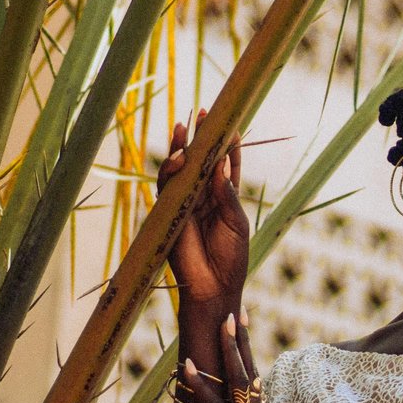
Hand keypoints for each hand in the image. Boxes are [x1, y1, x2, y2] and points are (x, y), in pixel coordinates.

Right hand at [159, 111, 249, 309]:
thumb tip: (221, 164)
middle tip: (204, 113)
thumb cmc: (231, 258)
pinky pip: (167, 188)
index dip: (227, 144)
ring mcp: (184, 204)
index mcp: (224, 198)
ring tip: (186, 129)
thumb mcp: (235, 222)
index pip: (226, 164)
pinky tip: (181, 158)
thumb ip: (226, 194)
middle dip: (202, 138)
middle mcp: (203, 197)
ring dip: (183, 149)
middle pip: (201, 161)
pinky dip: (172, 171)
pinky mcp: (169, 214)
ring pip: (180, 170)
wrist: (213, 289)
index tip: (231, 123)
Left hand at [181, 315, 288, 402]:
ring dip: (228, 348)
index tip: (244, 334)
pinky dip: (199, 382)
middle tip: (236, 312)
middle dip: (242, 340)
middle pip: (250, 369)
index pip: (256, 381)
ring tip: (222, 321)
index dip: (249, 357)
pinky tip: (186, 365)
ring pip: (237, 377)